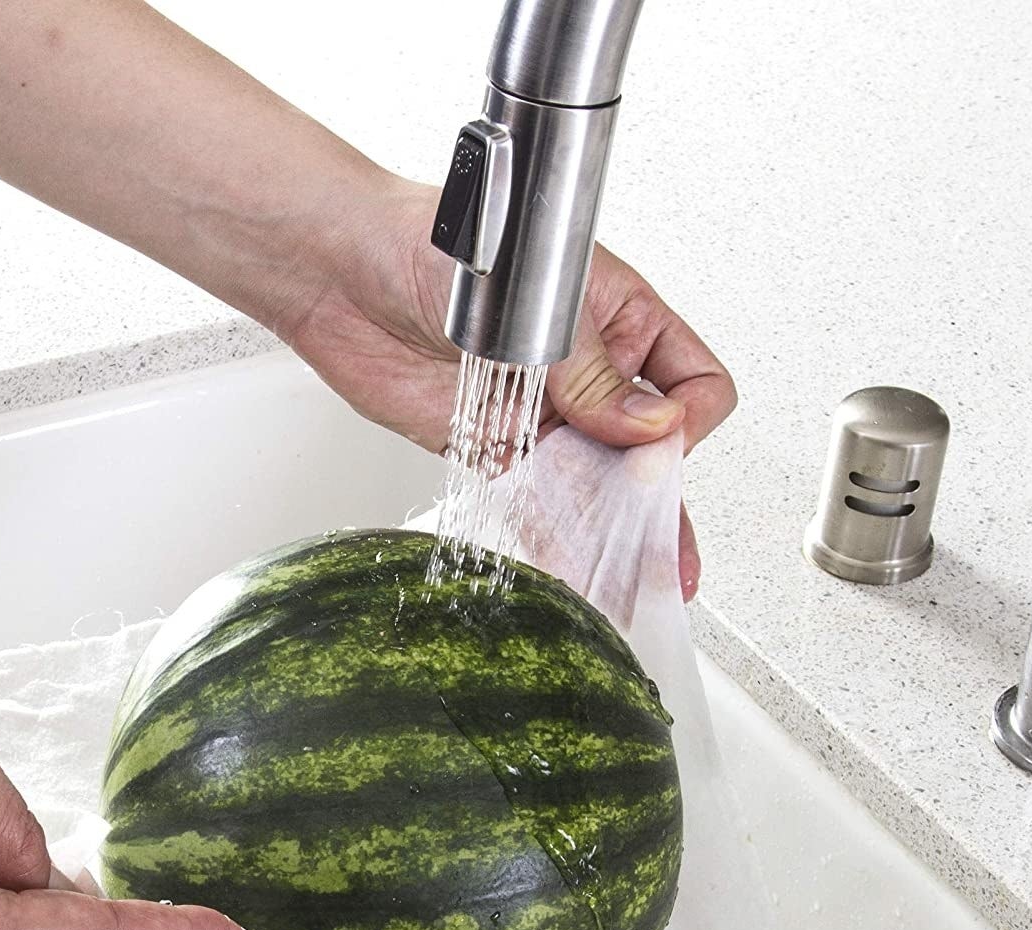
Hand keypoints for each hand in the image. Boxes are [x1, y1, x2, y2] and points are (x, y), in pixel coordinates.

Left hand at [285, 179, 736, 600]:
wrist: (340, 271)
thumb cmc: (435, 244)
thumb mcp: (537, 304)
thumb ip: (595, 375)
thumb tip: (654, 426)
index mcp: (620, 318)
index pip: (691, 384)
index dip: (686, 421)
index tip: (660, 445)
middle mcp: (588, 371)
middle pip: (647, 449)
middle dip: (659, 504)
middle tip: (667, 558)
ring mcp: (542, 411)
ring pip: (596, 484)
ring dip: (612, 533)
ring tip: (634, 584)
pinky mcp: (492, 444)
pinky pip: (537, 499)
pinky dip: (554, 535)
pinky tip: (575, 568)